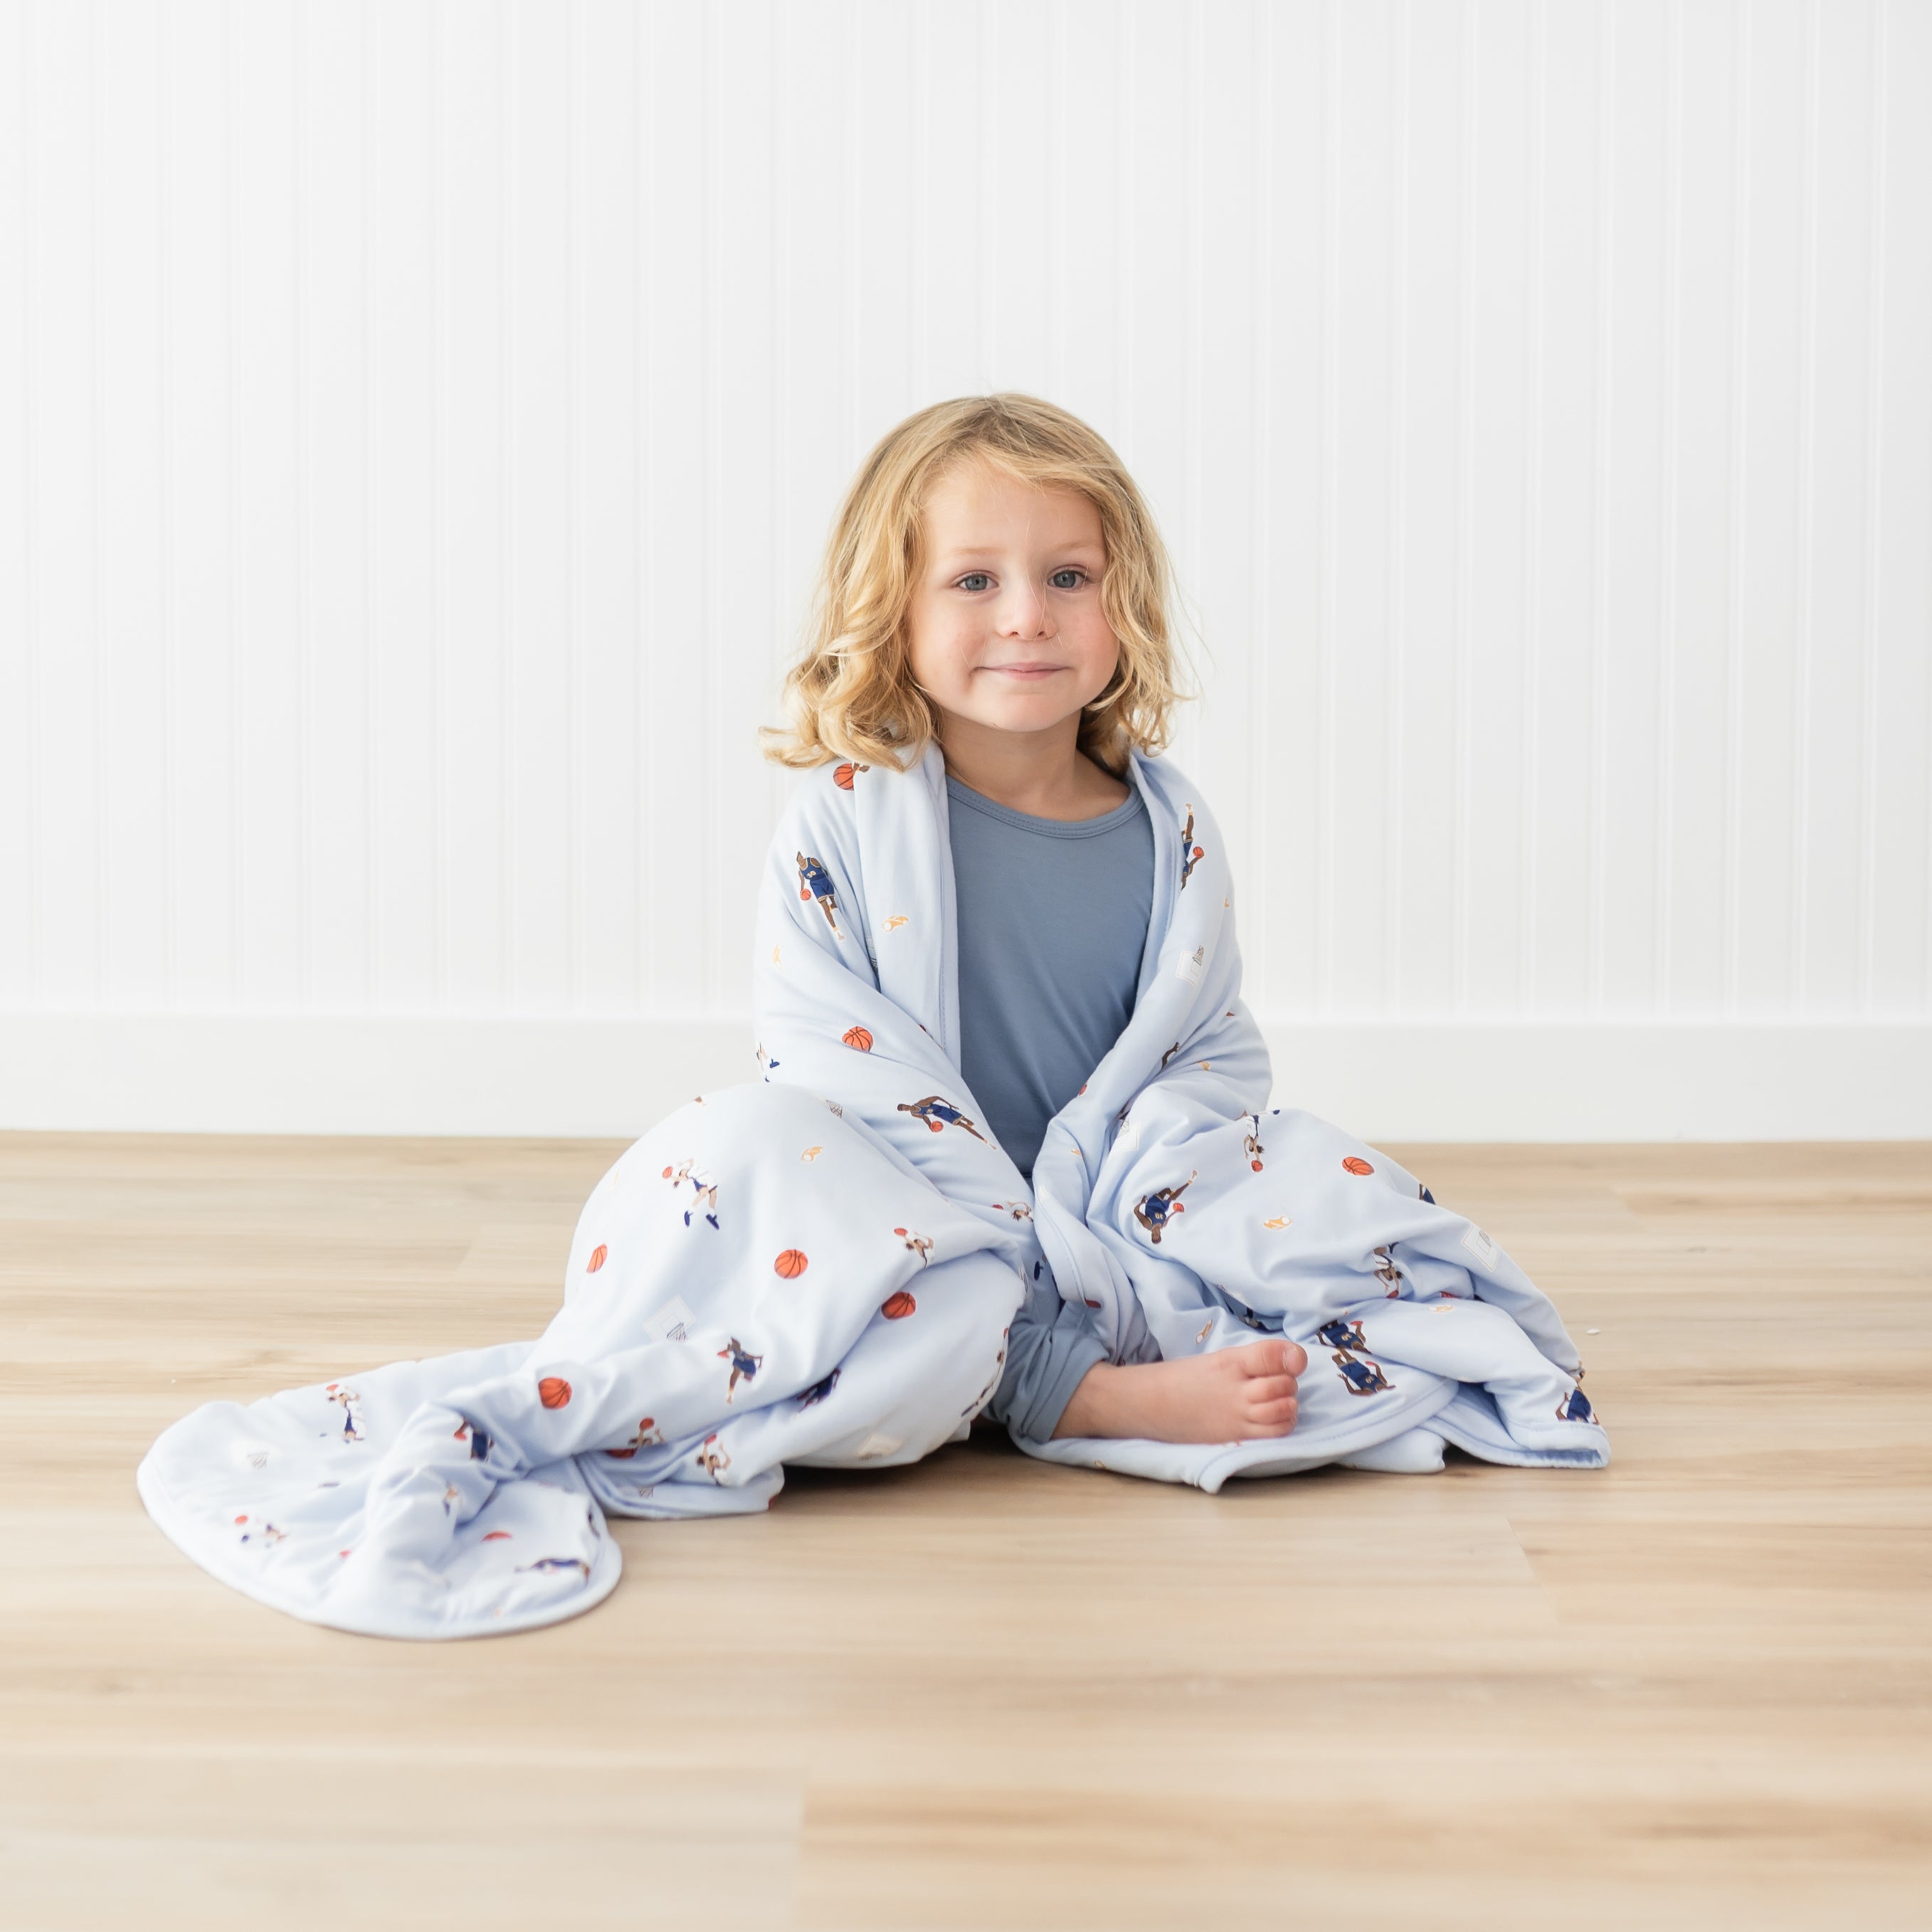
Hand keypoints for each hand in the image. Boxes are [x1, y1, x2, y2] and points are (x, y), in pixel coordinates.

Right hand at [1051, 1337, 1306, 1443]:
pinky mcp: (1237, 1436)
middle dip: (1289, 1381)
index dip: (1291, 1356)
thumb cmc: (1184, 1378)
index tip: (1296, 1360)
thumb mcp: (1216, 1358)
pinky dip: (1284, 1423)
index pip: (1270, 1355)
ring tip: (1277, 1398)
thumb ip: (1251, 1360)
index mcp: (1230, 1362)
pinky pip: (1275, 1432)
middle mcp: (1237, 1389)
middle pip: (1284, 1384)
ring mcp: (1238, 1415)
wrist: (1150, 1404)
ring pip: (1285, 1409)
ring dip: (1288, 1402)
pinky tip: (1275, 1416)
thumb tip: (1289, 1361)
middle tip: (1278, 1379)